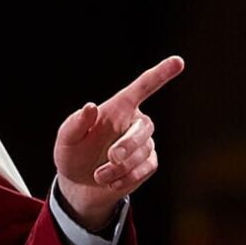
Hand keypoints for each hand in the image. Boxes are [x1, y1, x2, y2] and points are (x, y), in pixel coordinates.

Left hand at [53, 56, 184, 230]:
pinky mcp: (148, 163)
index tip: (178, 61)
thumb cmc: (72, 153)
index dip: (161, 74)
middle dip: (128, 145)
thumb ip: (76, 123)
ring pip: (143, 153)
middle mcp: (134, 122)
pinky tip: (111, 182)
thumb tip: (90, 106)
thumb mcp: (67, 139)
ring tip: (99, 175)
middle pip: (144, 128)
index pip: (143, 87)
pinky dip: (127, 178)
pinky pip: (146, 168)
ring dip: (120, 168)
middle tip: (111, 158)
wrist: (78, 183)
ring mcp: (143, 143)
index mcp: (118, 107)